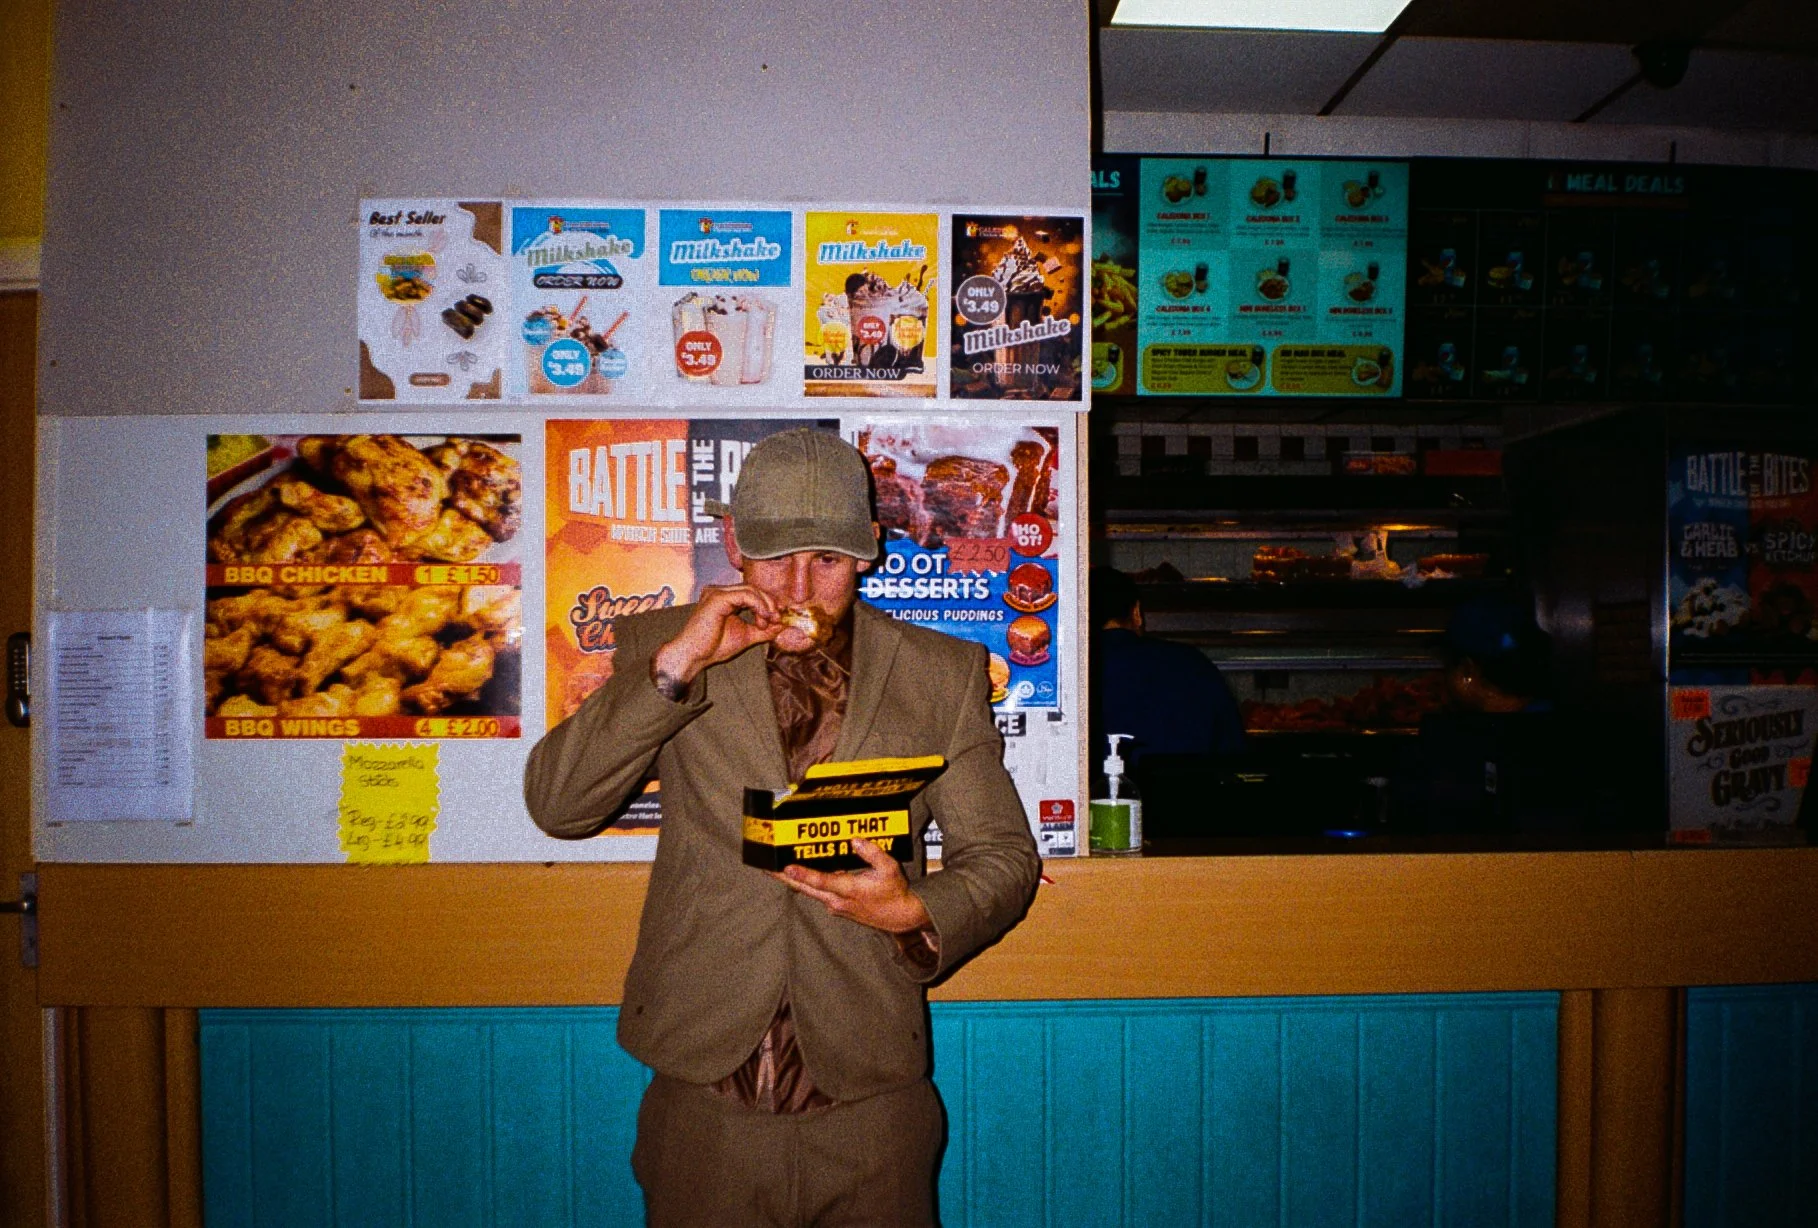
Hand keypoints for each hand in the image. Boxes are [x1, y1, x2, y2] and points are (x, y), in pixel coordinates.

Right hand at [651, 584, 783, 686]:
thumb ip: (763, 629)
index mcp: (724, 598)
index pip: (752, 593)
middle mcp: (719, 592)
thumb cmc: (713, 647)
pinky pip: (745, 595)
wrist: (694, 656)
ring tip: (768, 622)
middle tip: (777, 619)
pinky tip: (762, 617)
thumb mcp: (746, 636)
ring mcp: (717, 592)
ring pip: (751, 590)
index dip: (768, 603)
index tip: (778, 618)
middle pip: (753, 589)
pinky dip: (758, 605)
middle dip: (769, 603)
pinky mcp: (717, 598)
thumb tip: (782, 625)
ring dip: (765, 605)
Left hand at [773, 838, 932, 933]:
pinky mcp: (838, 907)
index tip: (786, 868)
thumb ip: (872, 853)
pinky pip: (818, 893)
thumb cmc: (895, 893)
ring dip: (793, 880)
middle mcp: (837, 901)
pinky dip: (808, 883)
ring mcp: (836, 906)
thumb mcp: (890, 869)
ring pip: (809, 891)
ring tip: (776, 868)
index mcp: (849, 890)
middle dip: (785, 878)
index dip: (803, 874)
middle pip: (806, 889)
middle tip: (766, 868)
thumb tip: (855, 840)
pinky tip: (800, 874)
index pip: (822, 881)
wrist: (901, 917)